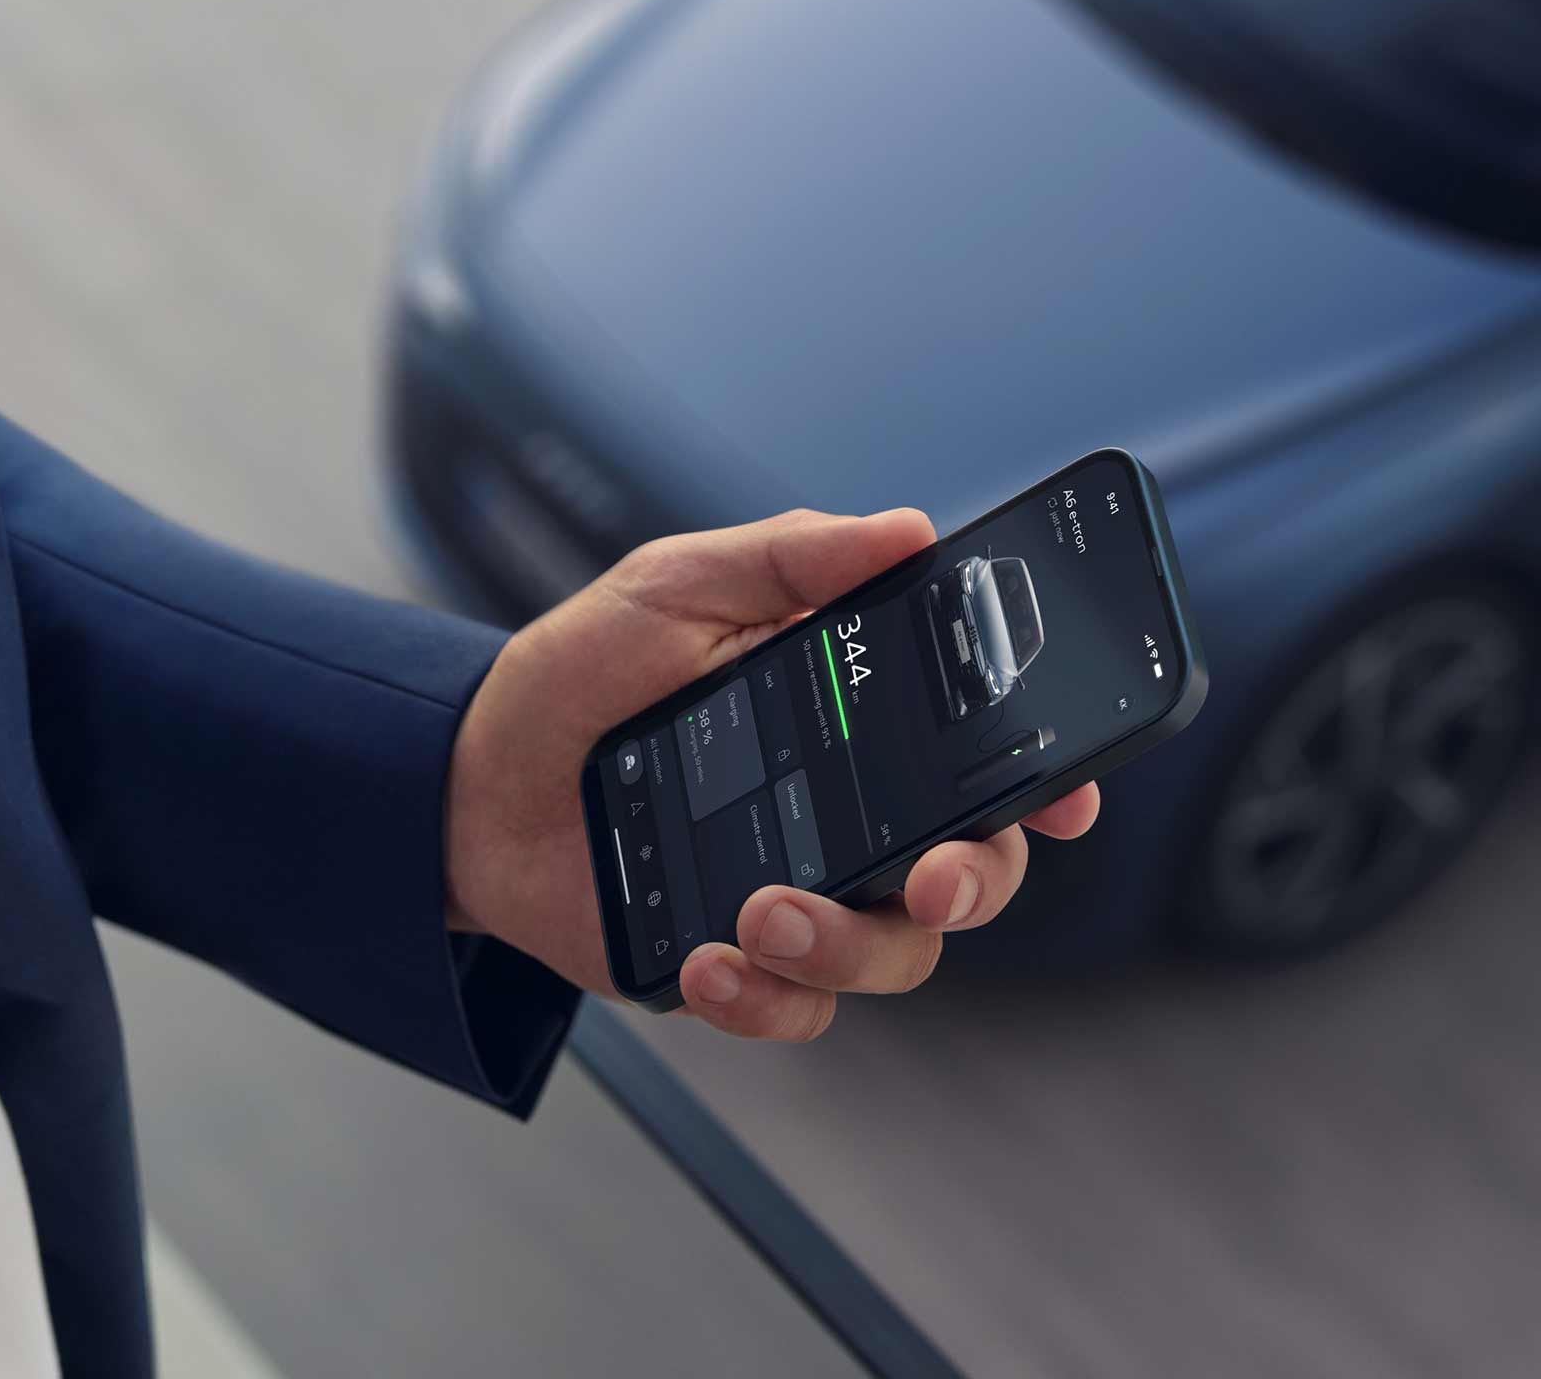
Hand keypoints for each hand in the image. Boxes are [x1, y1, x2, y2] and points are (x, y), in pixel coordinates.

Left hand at [445, 507, 1099, 1040]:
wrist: (473, 780)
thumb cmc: (580, 673)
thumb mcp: (673, 586)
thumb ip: (785, 559)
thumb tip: (906, 529)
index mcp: (850, 713)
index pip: (978, 748)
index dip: (1044, 778)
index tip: (1066, 796)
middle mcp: (844, 807)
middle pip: (971, 867)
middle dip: (974, 882)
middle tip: (929, 880)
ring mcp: (798, 889)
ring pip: (897, 954)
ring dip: (850, 946)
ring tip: (764, 913)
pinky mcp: (738, 959)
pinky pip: (798, 1011)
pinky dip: (764, 1001)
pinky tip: (707, 962)